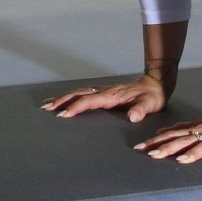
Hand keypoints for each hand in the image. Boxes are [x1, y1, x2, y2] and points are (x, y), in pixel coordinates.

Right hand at [41, 74, 168, 123]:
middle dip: (61, 101)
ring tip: (48, 104)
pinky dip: (71, 96)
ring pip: (79, 92)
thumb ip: (141, 110)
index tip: (63, 114)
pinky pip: (83, 93)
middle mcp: (104, 92)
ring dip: (63, 97)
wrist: (155, 83)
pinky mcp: (103, 92)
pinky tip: (65, 99)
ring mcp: (103, 91)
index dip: (76, 107)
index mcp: (112, 96)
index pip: (89, 101)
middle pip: (78, 94)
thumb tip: (132, 117)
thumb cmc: (152, 96)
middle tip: (46, 108)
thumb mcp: (150, 104)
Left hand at [134, 108, 201, 166]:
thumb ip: (185, 130)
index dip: (157, 141)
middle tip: (151, 155)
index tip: (140, 147)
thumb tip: (163, 132)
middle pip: (185, 140)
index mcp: (200, 130)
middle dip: (168, 147)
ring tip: (182, 160)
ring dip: (195, 153)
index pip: (174, 135)